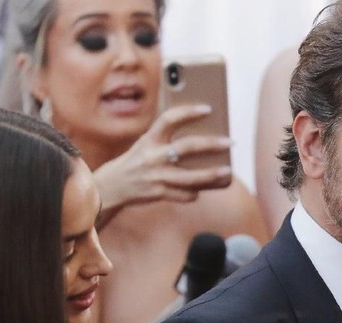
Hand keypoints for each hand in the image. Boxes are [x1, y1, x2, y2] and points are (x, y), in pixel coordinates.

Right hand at [93, 104, 232, 207]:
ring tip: (227, 171)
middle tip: (230, 142)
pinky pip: (184, 194)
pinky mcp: (158, 193)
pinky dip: (194, 192)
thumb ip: (167, 140)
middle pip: (186, 147)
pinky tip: (201, 189)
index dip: (188, 112)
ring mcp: (156, 176)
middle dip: (211, 144)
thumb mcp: (146, 145)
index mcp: (149, 139)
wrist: (111, 186)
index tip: (208, 108)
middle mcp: (152, 156)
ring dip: (211, 175)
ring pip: (190, 177)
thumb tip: (203, 138)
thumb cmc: (137, 161)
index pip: (169, 119)